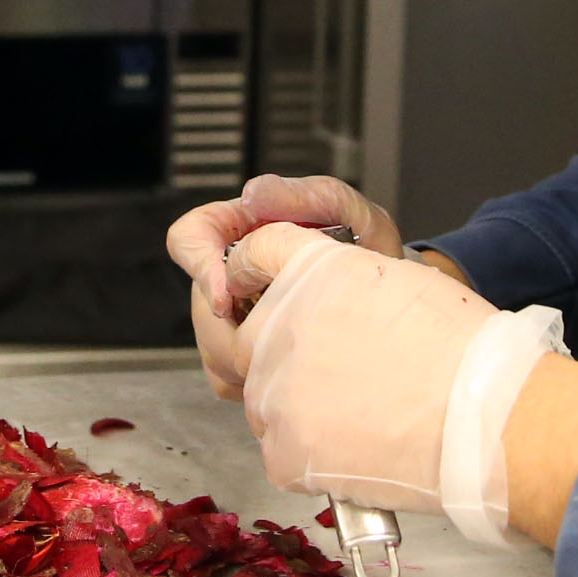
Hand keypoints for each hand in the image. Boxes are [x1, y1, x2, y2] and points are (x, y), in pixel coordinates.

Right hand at [165, 173, 410, 398]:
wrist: (387, 289)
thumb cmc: (362, 240)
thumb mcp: (341, 207)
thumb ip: (298, 196)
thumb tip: (251, 195)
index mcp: (239, 229)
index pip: (189, 238)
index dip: (200, 269)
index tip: (228, 301)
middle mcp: (227, 272)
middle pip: (200, 306)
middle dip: (230, 332)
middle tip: (276, 345)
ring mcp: (232, 316)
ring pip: (211, 348)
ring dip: (247, 361)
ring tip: (297, 356)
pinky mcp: (242, 355)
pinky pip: (228, 377)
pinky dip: (256, 381)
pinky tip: (291, 371)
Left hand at [227, 226, 567, 536]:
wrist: (483, 418)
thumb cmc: (462, 351)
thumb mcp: (398, 282)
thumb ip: (336, 285)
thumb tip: (318, 305)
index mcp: (307, 271)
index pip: (253, 257)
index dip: (256, 274)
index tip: (262, 291)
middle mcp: (276, 325)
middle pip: (247, 339)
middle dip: (282, 355)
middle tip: (337, 376)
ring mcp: (272, 392)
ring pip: (265, 399)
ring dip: (298, 406)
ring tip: (360, 415)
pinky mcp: (280, 452)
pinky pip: (281, 451)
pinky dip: (311, 454)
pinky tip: (357, 447)